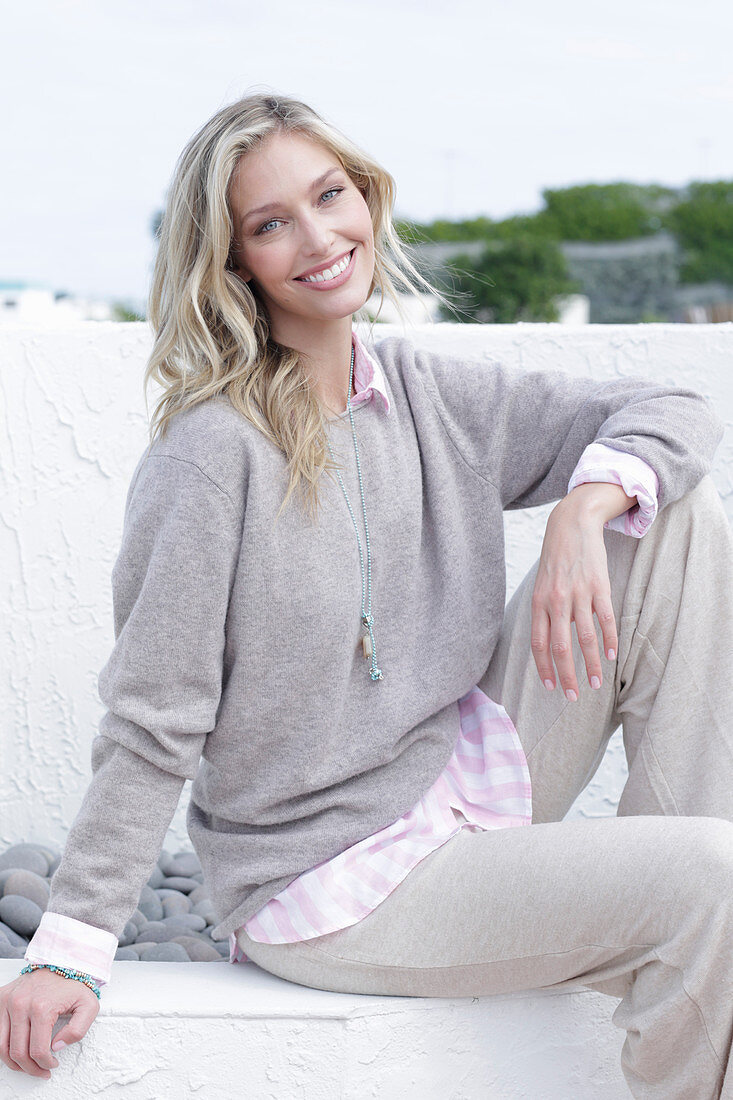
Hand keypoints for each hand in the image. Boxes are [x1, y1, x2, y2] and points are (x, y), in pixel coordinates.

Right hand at [0, 968, 99, 1078]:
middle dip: (30, 1068)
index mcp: (42, 1007)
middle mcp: (21, 1004)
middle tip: (41, 1070)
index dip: (45, 1064)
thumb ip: (78, 1030)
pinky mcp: (1, 1000)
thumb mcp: (88, 1006)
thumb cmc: (73, 983)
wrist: (60, 961)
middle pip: (18, 1052)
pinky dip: (4, 1048)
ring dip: (15, 1062)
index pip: (37, 1050)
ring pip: (2, 1047)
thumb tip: (57, 1047)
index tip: (52, 1064)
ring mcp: (8, 1002)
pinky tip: (17, 1050)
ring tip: (28, 1064)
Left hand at [530, 483, 633, 698]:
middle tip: (573, 696)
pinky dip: (609, 640)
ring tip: (597, 683)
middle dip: (567, 676)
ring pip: (585, 638)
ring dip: (592, 665)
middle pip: (561, 647)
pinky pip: (605, 620)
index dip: (544, 667)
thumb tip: (551, 642)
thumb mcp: (542, 585)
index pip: (538, 643)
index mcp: (539, 602)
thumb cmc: (556, 559)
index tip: (550, 687)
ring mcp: (578, 594)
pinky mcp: (599, 586)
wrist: (572, 524)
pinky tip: (612, 656)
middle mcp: (556, 601)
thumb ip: (546, 612)